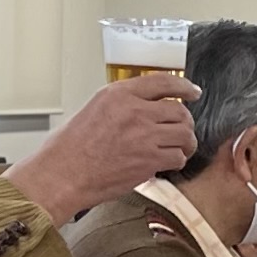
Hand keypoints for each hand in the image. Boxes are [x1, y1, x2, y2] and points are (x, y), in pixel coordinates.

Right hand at [8, 75, 198, 222]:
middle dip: (185, 122)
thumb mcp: (94, 109)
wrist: (63, 174)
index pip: (162, 82)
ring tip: (179, 148)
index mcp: (118, 94)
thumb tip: (145, 108)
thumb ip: (122, 104)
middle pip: (179, 111)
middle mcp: (134, 111)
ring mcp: (144, 136)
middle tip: (182, 130)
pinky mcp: (149, 160)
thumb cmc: (69, 148)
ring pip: (184, 134)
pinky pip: (177, 157)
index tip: (193, 92)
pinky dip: (176, 161)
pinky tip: (166, 163)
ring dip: (186, 143)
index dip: (184, 87)